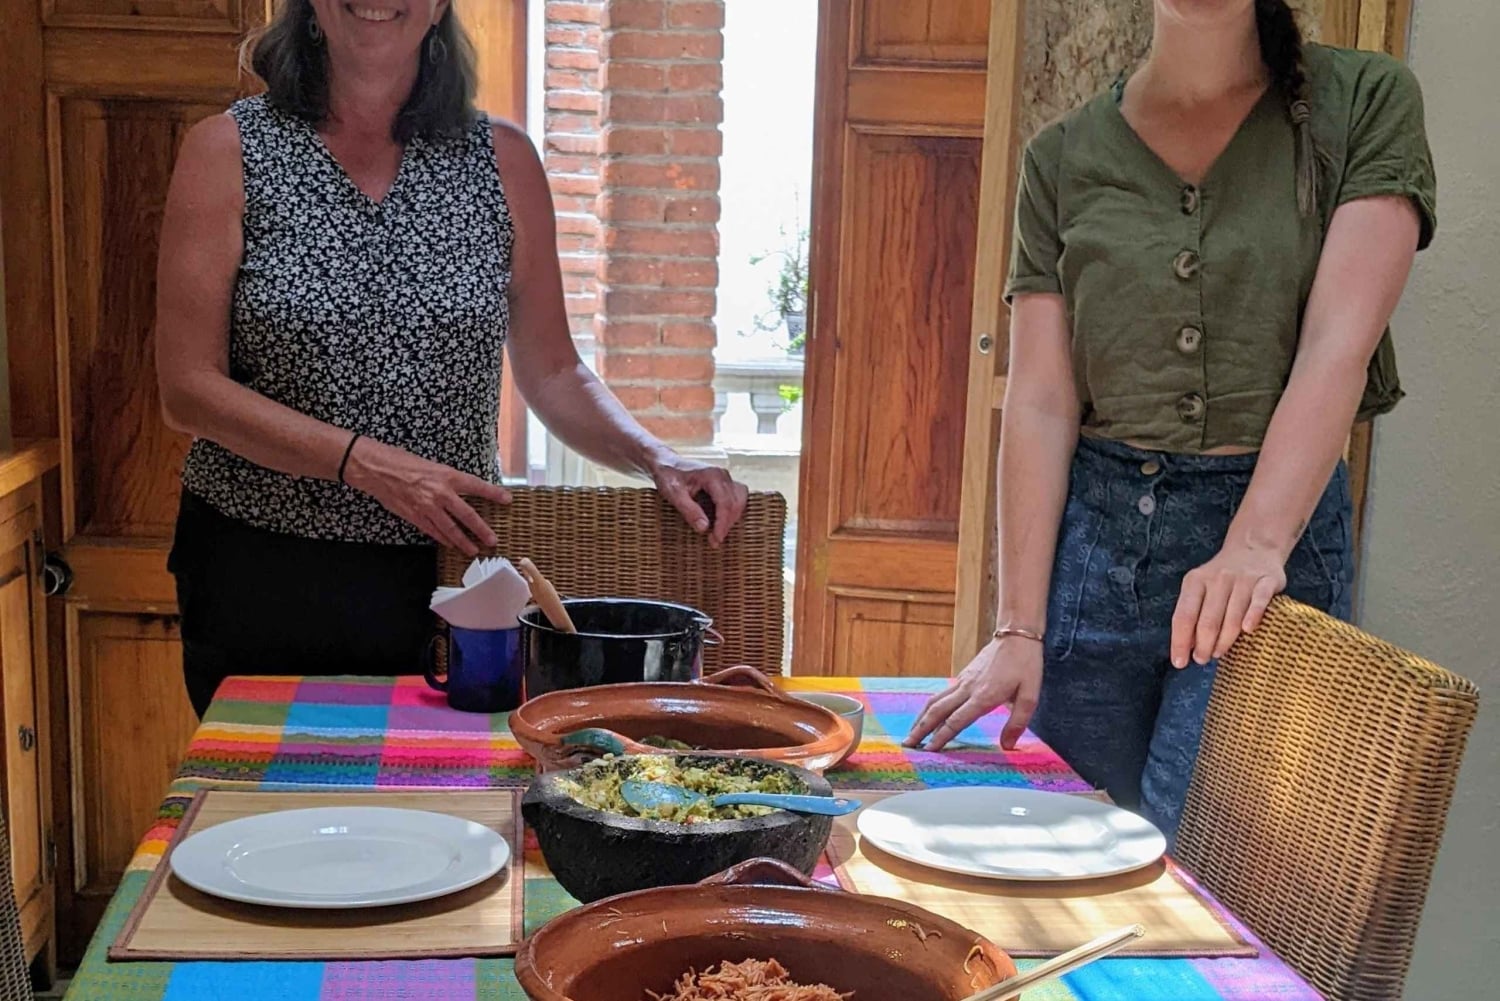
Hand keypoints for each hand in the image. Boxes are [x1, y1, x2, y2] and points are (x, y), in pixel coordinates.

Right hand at [343, 437, 510, 555]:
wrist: (376, 469)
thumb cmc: (402, 462)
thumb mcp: (431, 465)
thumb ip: (447, 479)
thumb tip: (463, 489)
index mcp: (446, 475)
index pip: (476, 485)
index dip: (493, 493)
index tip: (507, 500)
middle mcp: (439, 492)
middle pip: (467, 514)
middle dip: (481, 529)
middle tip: (492, 540)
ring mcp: (427, 507)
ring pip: (450, 528)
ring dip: (463, 541)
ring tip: (473, 550)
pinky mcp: (414, 516)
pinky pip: (432, 531)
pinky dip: (443, 538)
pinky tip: (450, 544)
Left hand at [649, 453, 748, 547]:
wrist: (665, 463)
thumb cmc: (668, 476)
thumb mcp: (674, 494)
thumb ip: (689, 510)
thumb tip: (704, 528)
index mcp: (712, 476)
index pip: (725, 503)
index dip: (722, 524)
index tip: (716, 539)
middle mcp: (722, 475)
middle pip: (736, 502)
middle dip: (727, 523)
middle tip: (715, 541)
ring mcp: (724, 478)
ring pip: (739, 499)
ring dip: (732, 517)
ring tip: (718, 532)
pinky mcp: (723, 482)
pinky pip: (735, 497)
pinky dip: (731, 510)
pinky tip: (720, 521)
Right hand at [902, 637, 1042, 751]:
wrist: (1016, 635)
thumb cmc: (1025, 665)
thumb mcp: (1030, 696)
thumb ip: (1017, 722)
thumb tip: (1007, 746)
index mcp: (983, 696)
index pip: (956, 721)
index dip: (941, 737)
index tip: (928, 750)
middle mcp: (967, 689)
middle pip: (937, 711)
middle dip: (921, 729)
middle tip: (908, 744)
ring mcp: (962, 680)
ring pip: (935, 701)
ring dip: (921, 718)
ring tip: (911, 733)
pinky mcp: (963, 676)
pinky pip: (941, 694)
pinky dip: (931, 708)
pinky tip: (928, 715)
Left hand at [1171, 542, 1286, 667]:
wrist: (1253, 548)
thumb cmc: (1221, 578)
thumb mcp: (1199, 588)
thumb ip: (1192, 614)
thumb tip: (1186, 648)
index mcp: (1195, 581)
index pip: (1183, 616)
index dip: (1180, 641)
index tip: (1179, 662)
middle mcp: (1218, 579)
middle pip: (1208, 620)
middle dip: (1203, 645)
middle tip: (1202, 659)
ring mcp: (1243, 579)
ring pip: (1232, 616)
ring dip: (1225, 640)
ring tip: (1218, 653)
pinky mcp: (1267, 580)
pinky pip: (1260, 601)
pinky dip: (1253, 615)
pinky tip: (1247, 630)